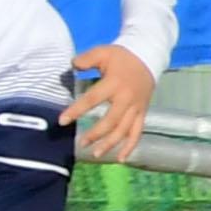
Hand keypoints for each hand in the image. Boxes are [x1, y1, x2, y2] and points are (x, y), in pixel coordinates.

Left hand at [59, 42, 155, 162]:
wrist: (148, 57)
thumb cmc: (121, 57)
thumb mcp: (103, 52)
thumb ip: (86, 59)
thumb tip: (73, 65)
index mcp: (115, 83)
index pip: (93, 99)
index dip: (76, 110)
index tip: (62, 121)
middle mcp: (127, 98)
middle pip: (111, 121)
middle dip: (95, 134)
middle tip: (80, 143)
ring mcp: (137, 107)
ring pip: (124, 130)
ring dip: (110, 144)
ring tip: (95, 153)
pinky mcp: (143, 112)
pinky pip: (137, 132)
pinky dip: (130, 146)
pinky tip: (120, 159)